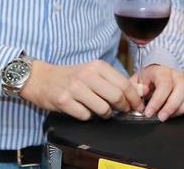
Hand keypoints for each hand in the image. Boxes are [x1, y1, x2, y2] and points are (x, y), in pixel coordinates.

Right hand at [20, 59, 141, 120]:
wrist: (40, 78)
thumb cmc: (71, 76)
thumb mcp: (94, 73)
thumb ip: (117, 81)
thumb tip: (142, 90)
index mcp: (97, 66)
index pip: (124, 83)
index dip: (134, 98)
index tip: (137, 105)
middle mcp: (87, 75)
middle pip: (116, 96)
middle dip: (123, 107)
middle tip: (122, 111)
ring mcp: (75, 88)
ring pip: (103, 108)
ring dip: (106, 114)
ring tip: (102, 111)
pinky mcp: (64, 101)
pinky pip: (85, 116)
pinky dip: (88, 116)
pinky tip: (84, 110)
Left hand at [135, 64, 183, 120]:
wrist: (158, 75)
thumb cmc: (148, 81)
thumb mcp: (136, 82)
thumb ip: (135, 88)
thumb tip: (143, 92)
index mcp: (161, 71)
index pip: (164, 84)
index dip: (157, 100)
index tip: (149, 113)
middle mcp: (177, 73)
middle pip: (181, 88)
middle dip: (171, 106)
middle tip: (161, 118)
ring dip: (180, 108)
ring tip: (169, 116)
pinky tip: (178, 111)